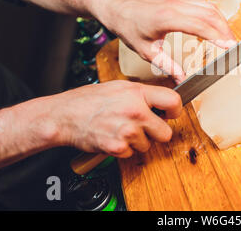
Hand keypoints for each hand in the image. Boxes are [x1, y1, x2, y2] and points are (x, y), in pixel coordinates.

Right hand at [53, 80, 181, 157]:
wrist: (65, 115)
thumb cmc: (89, 100)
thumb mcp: (119, 87)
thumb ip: (142, 94)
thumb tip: (161, 102)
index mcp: (138, 93)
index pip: (173, 101)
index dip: (176, 110)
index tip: (171, 114)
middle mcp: (136, 112)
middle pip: (166, 133)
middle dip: (156, 132)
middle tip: (143, 127)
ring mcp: (127, 131)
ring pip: (148, 145)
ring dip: (138, 141)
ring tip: (121, 129)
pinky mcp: (118, 147)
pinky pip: (132, 153)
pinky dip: (124, 149)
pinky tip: (113, 137)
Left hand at [96, 0, 236, 82]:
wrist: (121, 9)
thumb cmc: (131, 29)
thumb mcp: (146, 51)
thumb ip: (167, 65)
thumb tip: (182, 80)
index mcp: (167, 18)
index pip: (199, 25)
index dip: (216, 36)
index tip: (229, 46)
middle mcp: (176, 6)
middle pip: (210, 15)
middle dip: (225, 30)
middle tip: (235, 46)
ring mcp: (180, 0)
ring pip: (210, 7)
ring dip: (223, 22)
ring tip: (230, 39)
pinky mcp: (181, 0)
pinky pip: (204, 5)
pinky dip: (216, 16)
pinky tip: (219, 27)